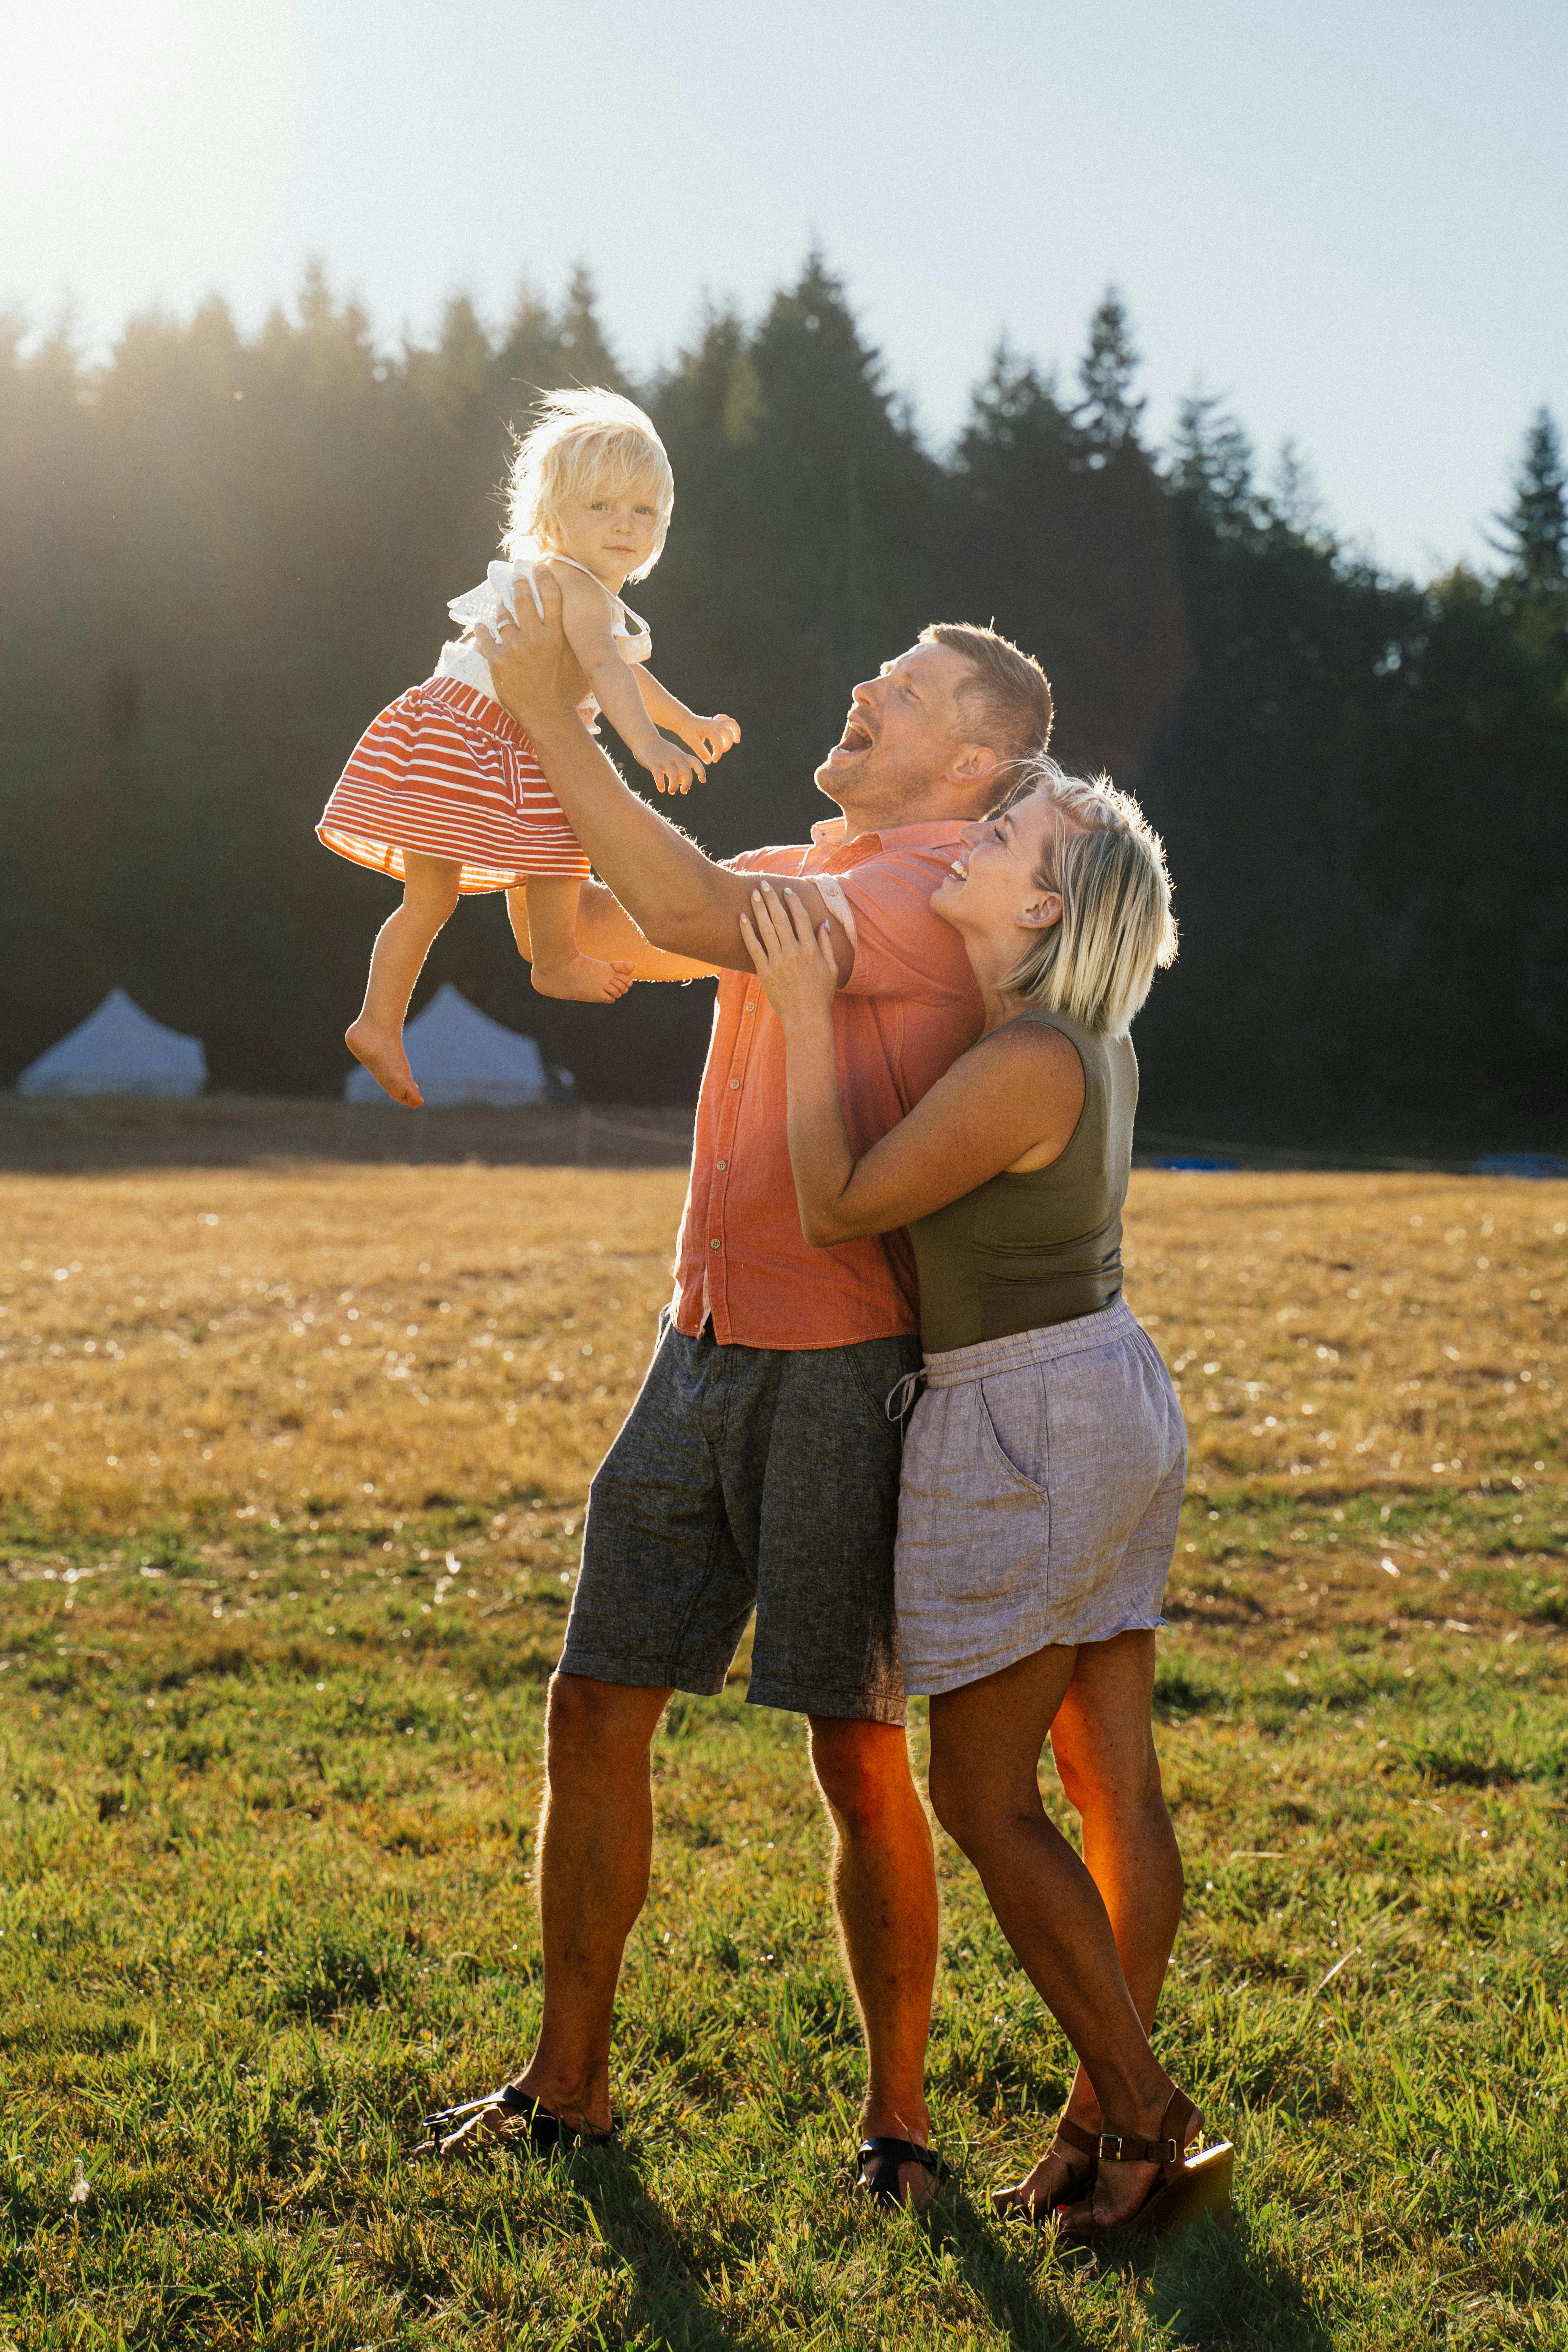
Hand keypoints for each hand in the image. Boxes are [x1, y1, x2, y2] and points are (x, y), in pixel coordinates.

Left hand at [473, 560, 587, 723]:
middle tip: (517, 578)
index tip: (539, 568)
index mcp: (556, 636)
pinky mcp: (497, 661)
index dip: (544, 578)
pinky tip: (481, 626)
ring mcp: (513, 649)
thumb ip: (575, 639)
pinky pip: (485, 638)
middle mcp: (534, 638)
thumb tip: (582, 623)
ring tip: (501, 605)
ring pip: (503, 617)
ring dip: (502, 609)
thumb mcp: (578, 661)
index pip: (551, 597)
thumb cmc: (567, 691)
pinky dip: (483, 630)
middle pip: (523, 599)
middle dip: (519, 584)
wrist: (547, 716)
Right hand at [646, 738, 705, 795]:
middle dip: (687, 783)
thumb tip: (683, 783)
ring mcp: (663, 759)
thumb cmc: (659, 750)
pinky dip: (661, 784)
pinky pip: (659, 775)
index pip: (695, 762)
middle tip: (683, 791)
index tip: (703, 780)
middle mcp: (674, 757)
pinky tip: (661, 789)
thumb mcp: (672, 756)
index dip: (701, 771)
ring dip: (674, 786)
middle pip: (686, 771)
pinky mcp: (653, 762)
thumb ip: (679, 768)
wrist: (643, 738)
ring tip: (671, 791)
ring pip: (674, 774)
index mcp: (680, 755)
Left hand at [684, 713, 740, 763]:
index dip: (718, 754)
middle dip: (726, 747)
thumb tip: (709, 762)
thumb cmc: (687, 731)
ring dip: (735, 733)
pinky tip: (730, 733)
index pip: (719, 743)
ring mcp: (716, 722)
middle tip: (718, 754)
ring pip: (732, 724)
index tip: (713, 760)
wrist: (683, 720)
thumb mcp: (692, 742)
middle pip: (728, 736)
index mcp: (711, 729)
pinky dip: (730, 726)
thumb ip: (701, 752)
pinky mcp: (716, 722)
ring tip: (736, 741)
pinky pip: (727, 720)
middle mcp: (716, 724)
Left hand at [739, 879, 837, 1027]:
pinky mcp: (765, 971)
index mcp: (811, 949)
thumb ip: (827, 944)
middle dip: (772, 898)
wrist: (806, 1017)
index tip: (786, 891)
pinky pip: (754, 947)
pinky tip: (742, 918)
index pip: (800, 918)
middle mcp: (794, 952)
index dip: (793, 902)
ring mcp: (778, 961)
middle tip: (764, 884)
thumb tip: (824, 922)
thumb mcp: (831, 968)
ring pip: (766, 929)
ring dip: (759, 909)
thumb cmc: (820, 993)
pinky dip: (747, 932)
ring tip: (753, 894)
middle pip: (781, 918)